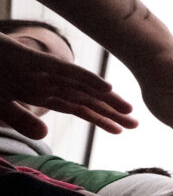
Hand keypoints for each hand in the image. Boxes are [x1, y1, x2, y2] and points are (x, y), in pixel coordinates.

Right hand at [0, 34, 135, 137]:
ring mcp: (41, 71)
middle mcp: (46, 82)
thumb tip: (44, 134)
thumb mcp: (1, 104)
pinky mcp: (33, 61)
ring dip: (106, 98)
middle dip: (111, 112)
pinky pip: (64, 71)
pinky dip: (85, 79)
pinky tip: (105, 88)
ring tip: (129, 111)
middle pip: (85, 99)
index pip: (77, 109)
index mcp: (41, 92)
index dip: (100, 119)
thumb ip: (21, 118)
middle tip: (136, 125)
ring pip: (80, 87)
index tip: (122, 130)